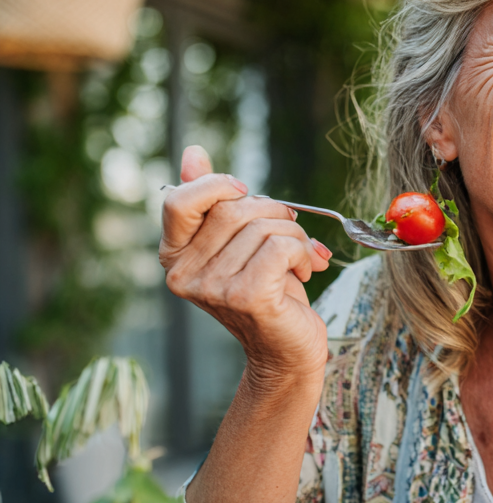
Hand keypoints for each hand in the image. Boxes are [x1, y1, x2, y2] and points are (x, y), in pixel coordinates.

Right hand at [160, 145, 332, 380]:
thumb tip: (193, 152)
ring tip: (302, 258)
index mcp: (175, 255)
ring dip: (296, 235)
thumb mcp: (240, 242)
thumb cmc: (268, 292)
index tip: (245, 191)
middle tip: (293, 232)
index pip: (178, 199)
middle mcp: (185, 274)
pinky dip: (304, 252)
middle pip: (233, 208)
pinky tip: (306, 270)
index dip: (217, 184)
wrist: (288, 351)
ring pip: (263, 226)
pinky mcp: (245, 297)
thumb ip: (214, 201)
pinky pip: (281, 247)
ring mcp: (212, 288)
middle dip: (275, 212)